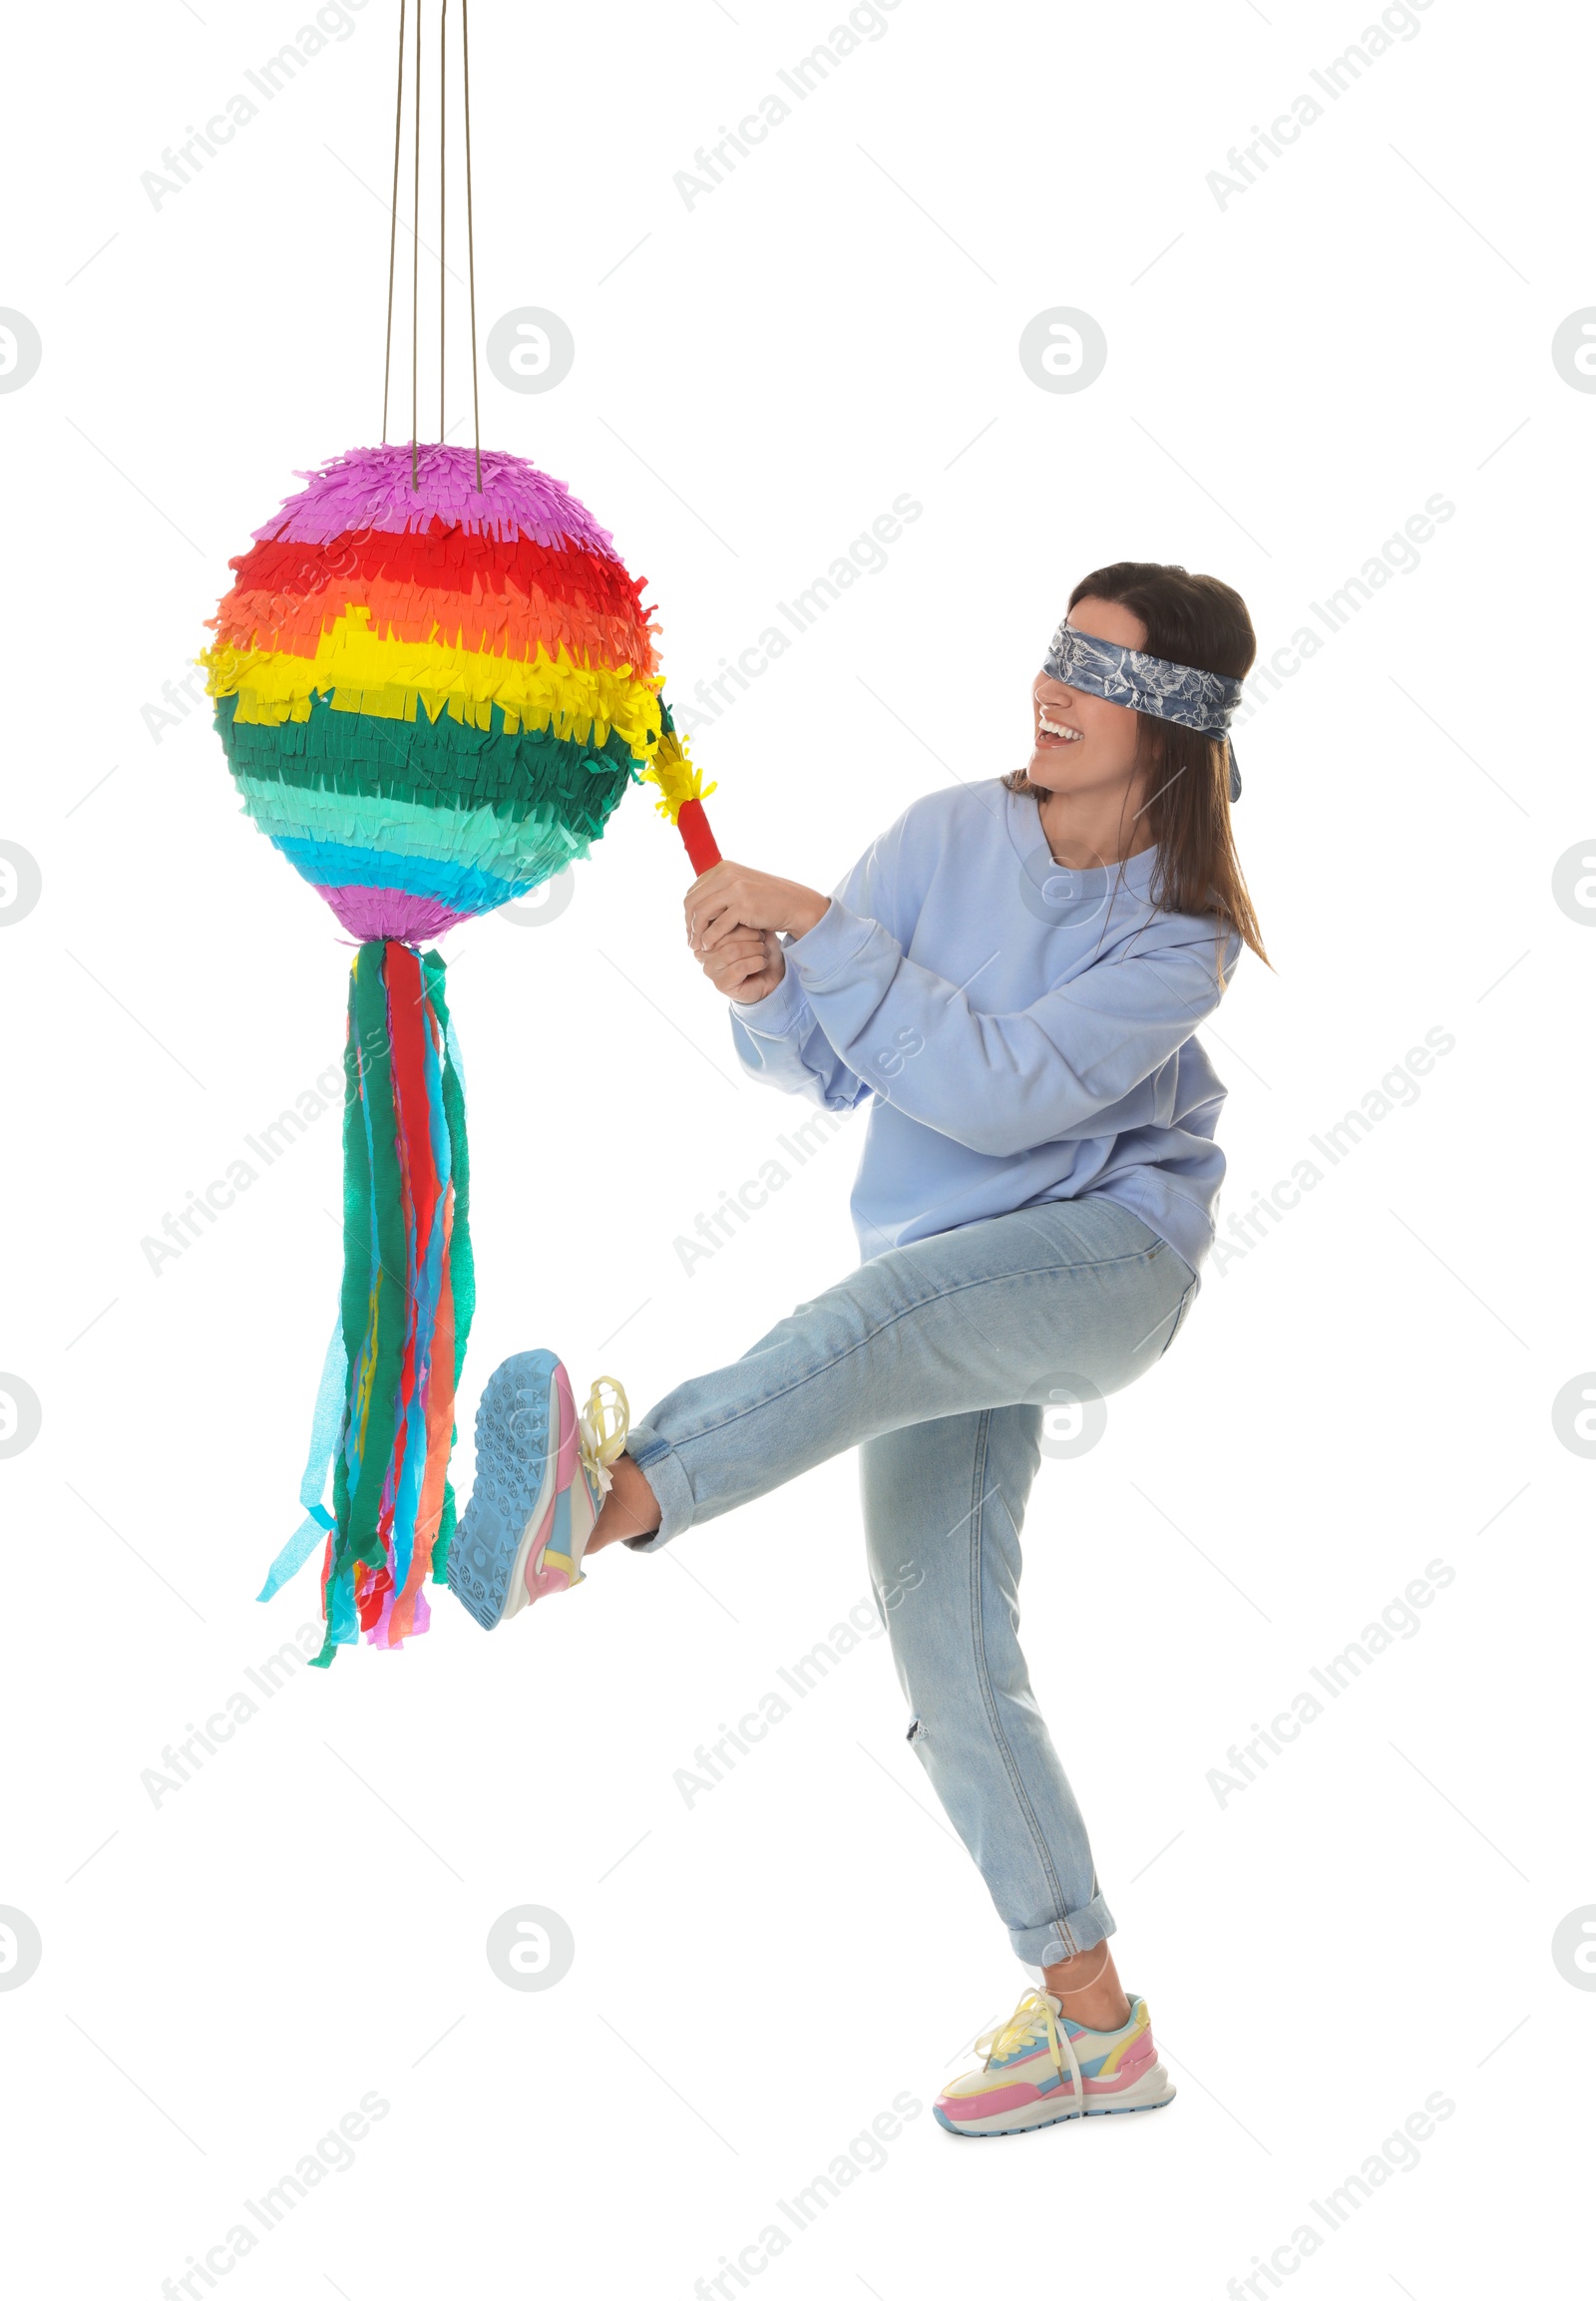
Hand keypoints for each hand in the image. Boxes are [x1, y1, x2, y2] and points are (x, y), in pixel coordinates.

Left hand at [685, 861, 828, 957]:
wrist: (795, 905)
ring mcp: (735, 888)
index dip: (688, 913)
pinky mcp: (743, 905)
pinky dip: (710, 938)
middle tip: (691, 941)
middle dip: (689, 924)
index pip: (693, 891)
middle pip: (693, 902)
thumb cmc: (767, 900)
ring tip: (697, 947)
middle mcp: (727, 874)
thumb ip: (719, 892)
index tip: (691, 929)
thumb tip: (692, 909)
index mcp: (723, 868)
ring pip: (701, 913)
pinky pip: (717, 925)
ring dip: (696, 933)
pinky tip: (709, 947)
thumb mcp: (741, 888)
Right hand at [697, 927, 786, 1003]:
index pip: (717, 922)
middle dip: (749, 936)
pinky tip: (763, 962)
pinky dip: (756, 962)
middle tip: (763, 940)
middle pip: (724, 936)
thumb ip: (738, 918)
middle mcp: (702, 953)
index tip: (757, 925)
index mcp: (706, 936)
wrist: (772, 975)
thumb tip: (731, 908)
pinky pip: (739, 967)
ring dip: (755, 949)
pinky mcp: (721, 984)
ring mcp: (710, 970)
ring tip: (764, 951)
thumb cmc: (760, 949)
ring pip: (732, 951)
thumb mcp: (752, 928)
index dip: (740, 921)